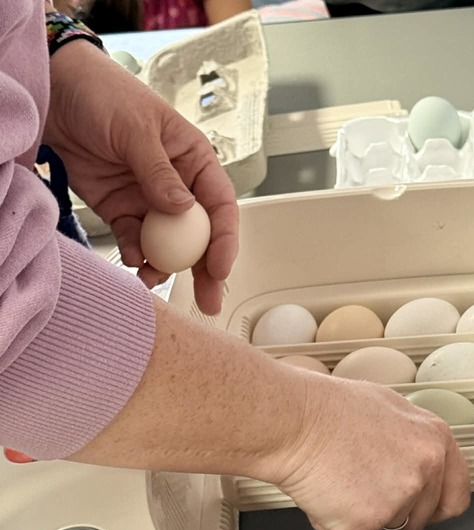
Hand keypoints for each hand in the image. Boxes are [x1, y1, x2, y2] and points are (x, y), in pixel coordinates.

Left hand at [43, 40, 237, 314]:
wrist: (55, 92)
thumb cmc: (104, 93)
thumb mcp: (137, 129)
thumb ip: (160, 172)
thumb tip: (182, 209)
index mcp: (194, 160)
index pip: (219, 206)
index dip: (224, 240)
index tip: (218, 267)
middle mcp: (178, 185)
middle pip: (200, 235)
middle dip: (205, 270)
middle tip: (208, 300)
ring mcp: (149, 201)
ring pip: (168, 246)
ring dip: (165, 267)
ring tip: (155, 280)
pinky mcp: (121, 211)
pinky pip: (135, 242)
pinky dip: (136, 256)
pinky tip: (133, 262)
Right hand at [262, 374, 470, 529]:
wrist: (294, 422)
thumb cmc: (328, 410)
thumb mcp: (389, 411)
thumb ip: (413, 443)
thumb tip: (416, 461)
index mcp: (435, 441)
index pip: (458, 493)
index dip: (438, 507)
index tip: (427, 511)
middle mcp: (425, 470)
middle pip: (422, 519)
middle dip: (396, 515)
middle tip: (367, 495)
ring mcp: (400, 498)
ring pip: (387, 529)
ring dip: (364, 518)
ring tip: (342, 484)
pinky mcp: (369, 521)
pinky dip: (336, 526)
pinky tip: (327, 494)